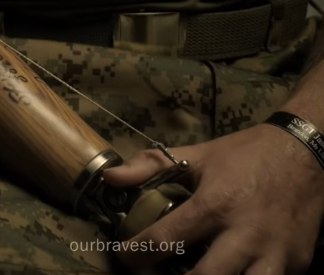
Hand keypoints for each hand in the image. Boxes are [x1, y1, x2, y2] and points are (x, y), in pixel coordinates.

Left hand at [104, 124, 323, 274]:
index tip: (124, 256)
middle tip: (152, 274)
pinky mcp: (298, 264)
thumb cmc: (245, 154)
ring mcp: (276, 253)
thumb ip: (149, 166)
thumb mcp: (196, 155)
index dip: (135, 254)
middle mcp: (246, 234)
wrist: (307, 150)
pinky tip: (224, 272)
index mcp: (215, 204)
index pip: (165, 240)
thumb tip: (109, 177)